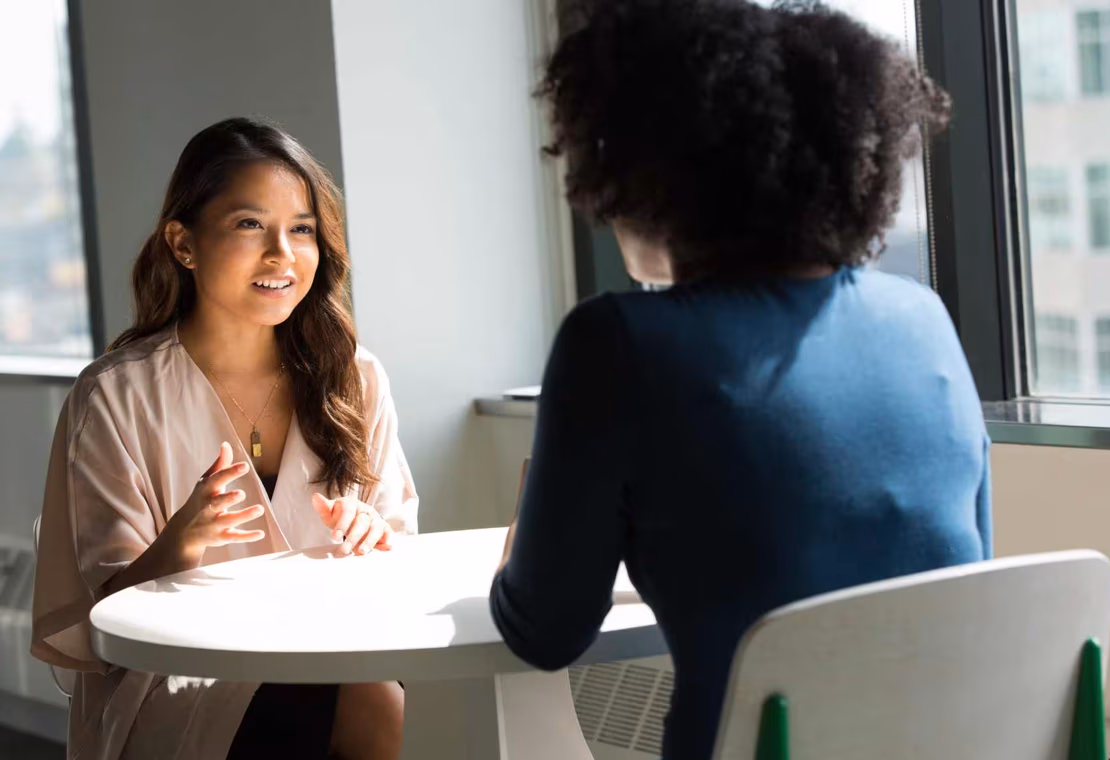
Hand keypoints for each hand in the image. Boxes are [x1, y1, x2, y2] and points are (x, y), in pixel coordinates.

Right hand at [162, 442, 266, 566]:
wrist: (183, 531)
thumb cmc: (200, 499)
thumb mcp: (206, 482)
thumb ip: (220, 465)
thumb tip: (226, 444)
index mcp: (206, 491)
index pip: (217, 480)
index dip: (230, 472)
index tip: (245, 466)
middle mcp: (208, 508)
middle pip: (218, 503)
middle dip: (228, 498)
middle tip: (241, 494)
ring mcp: (214, 524)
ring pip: (229, 520)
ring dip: (244, 516)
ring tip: (260, 509)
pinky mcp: (220, 537)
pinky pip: (234, 537)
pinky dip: (247, 536)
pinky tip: (261, 533)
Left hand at [313, 494, 393, 556]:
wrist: (354, 518)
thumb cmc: (340, 516)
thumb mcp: (330, 513)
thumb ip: (323, 507)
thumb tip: (315, 497)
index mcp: (352, 504)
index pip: (348, 512)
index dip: (342, 524)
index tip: (334, 537)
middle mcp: (366, 510)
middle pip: (362, 522)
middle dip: (353, 537)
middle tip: (344, 550)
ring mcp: (376, 519)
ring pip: (375, 528)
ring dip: (369, 541)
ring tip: (361, 552)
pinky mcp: (384, 528)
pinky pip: (388, 533)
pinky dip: (388, 540)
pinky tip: (387, 548)